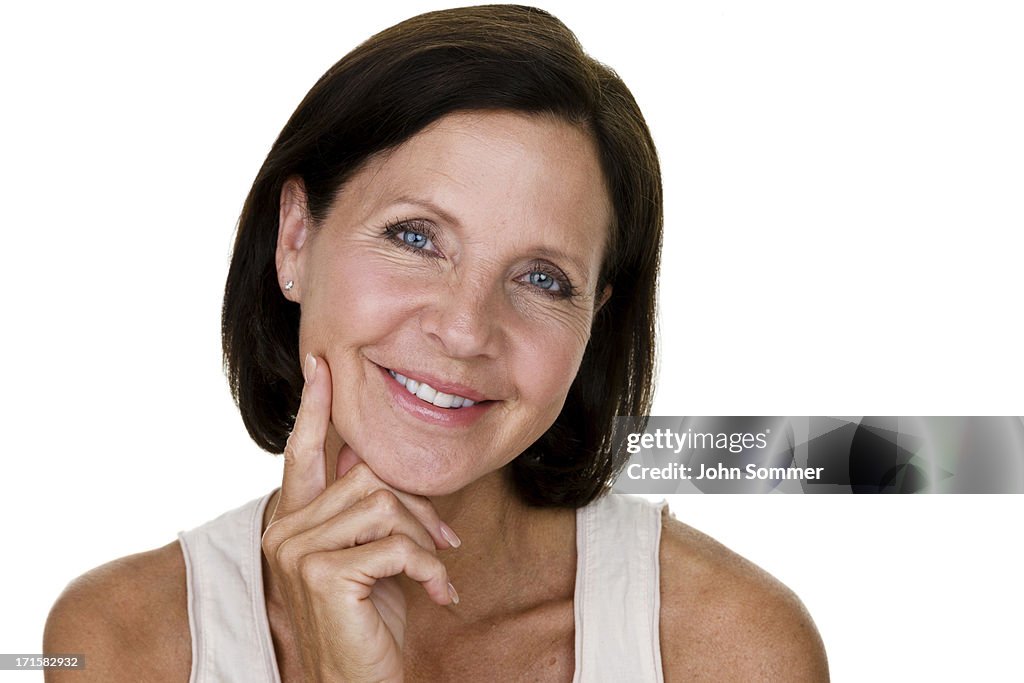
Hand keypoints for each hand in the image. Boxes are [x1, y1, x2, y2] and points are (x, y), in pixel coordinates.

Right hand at [261, 354, 458, 681]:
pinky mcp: (322, 574)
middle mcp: (284, 530)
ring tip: (437, 575)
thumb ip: (365, 509)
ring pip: (384, 505)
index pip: (301, 452)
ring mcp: (297, 551)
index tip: (321, 363)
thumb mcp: (369, 556)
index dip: (315, 407)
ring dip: (425, 541)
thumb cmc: (367, 621)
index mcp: (293, 521)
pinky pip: (396, 545)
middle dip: (417, 509)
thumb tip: (372, 454)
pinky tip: (439, 594)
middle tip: (444, 545)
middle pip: (368, 476)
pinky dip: (430, 569)